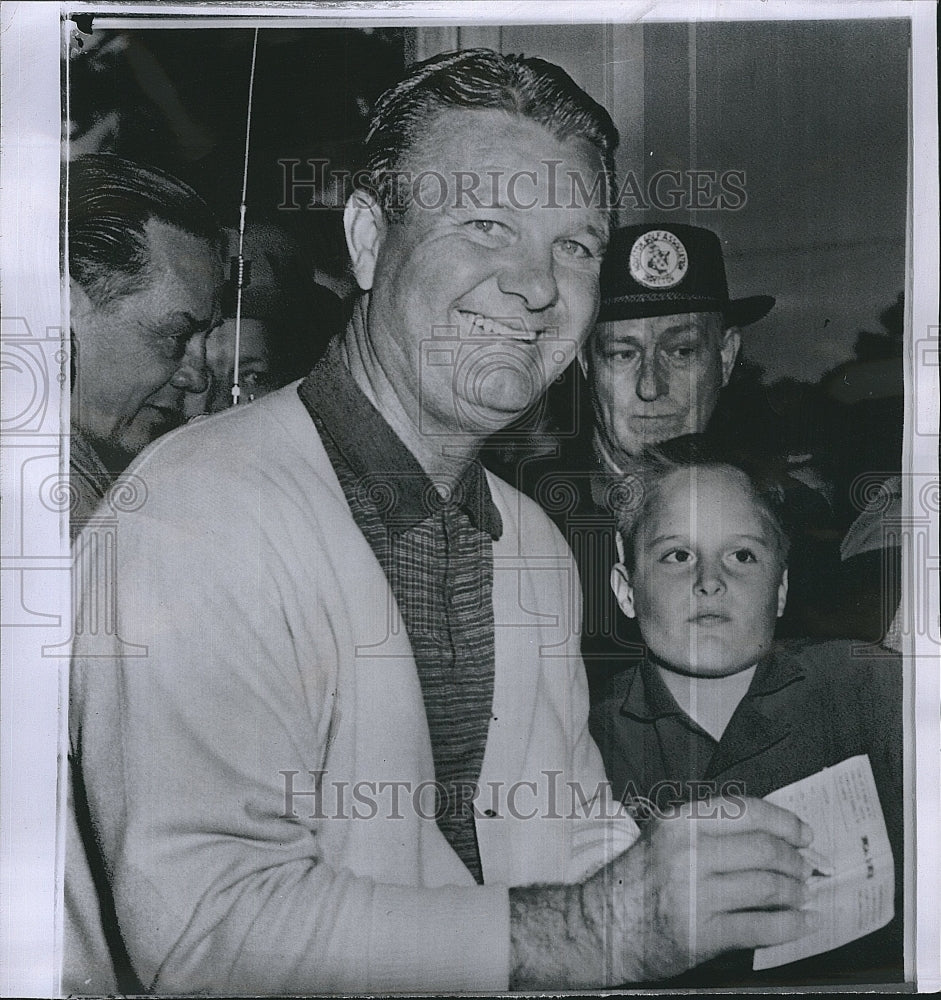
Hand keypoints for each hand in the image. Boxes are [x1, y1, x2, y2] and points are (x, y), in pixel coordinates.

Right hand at [593, 795, 817, 982]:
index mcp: (680, 821)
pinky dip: (790, 925)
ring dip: (795, 892)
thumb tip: (772, 835)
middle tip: (806, 869)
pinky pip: (760, 926)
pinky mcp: (702, 933)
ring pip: (767, 886)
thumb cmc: (640, 878)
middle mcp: (687, 852)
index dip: (784, 821)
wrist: (604, 924)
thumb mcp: (666, 836)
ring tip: (802, 895)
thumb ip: (710, 829)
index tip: (804, 833)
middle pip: (763, 849)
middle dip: (795, 861)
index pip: (746, 810)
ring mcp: (695, 893)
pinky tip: (802, 923)